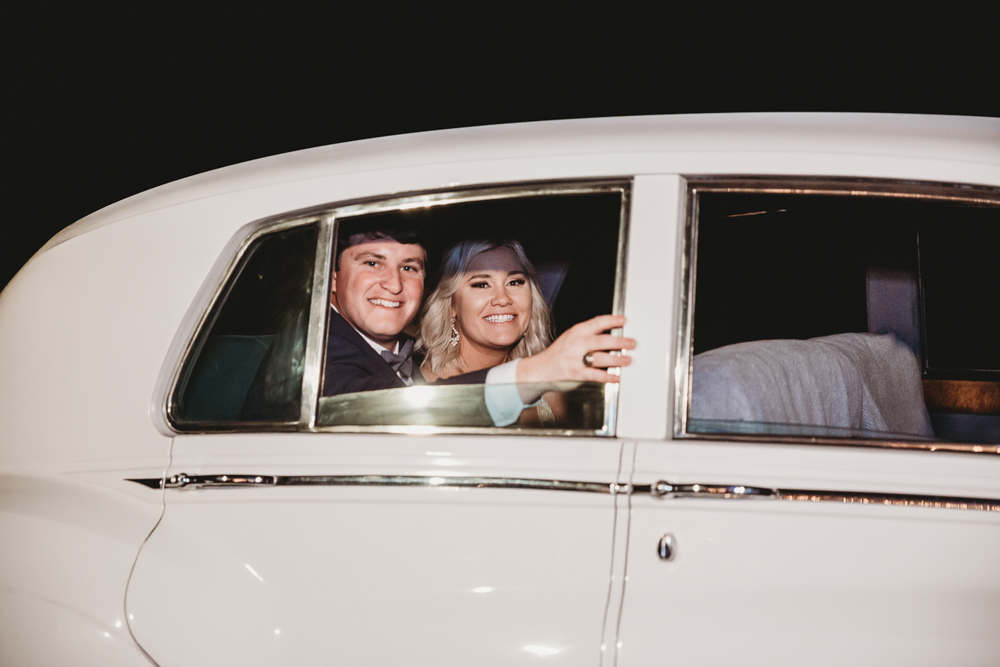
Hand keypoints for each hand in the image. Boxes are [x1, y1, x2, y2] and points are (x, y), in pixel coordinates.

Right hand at [516, 315, 635, 385]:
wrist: (541, 368)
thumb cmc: (561, 351)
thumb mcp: (572, 336)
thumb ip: (590, 333)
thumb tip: (614, 331)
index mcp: (577, 331)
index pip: (597, 322)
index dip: (612, 320)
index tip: (624, 320)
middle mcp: (577, 344)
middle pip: (601, 341)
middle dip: (619, 342)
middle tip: (632, 343)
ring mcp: (576, 359)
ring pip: (600, 358)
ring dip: (616, 360)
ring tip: (628, 359)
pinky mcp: (576, 373)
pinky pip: (594, 375)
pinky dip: (607, 376)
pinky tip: (616, 376)